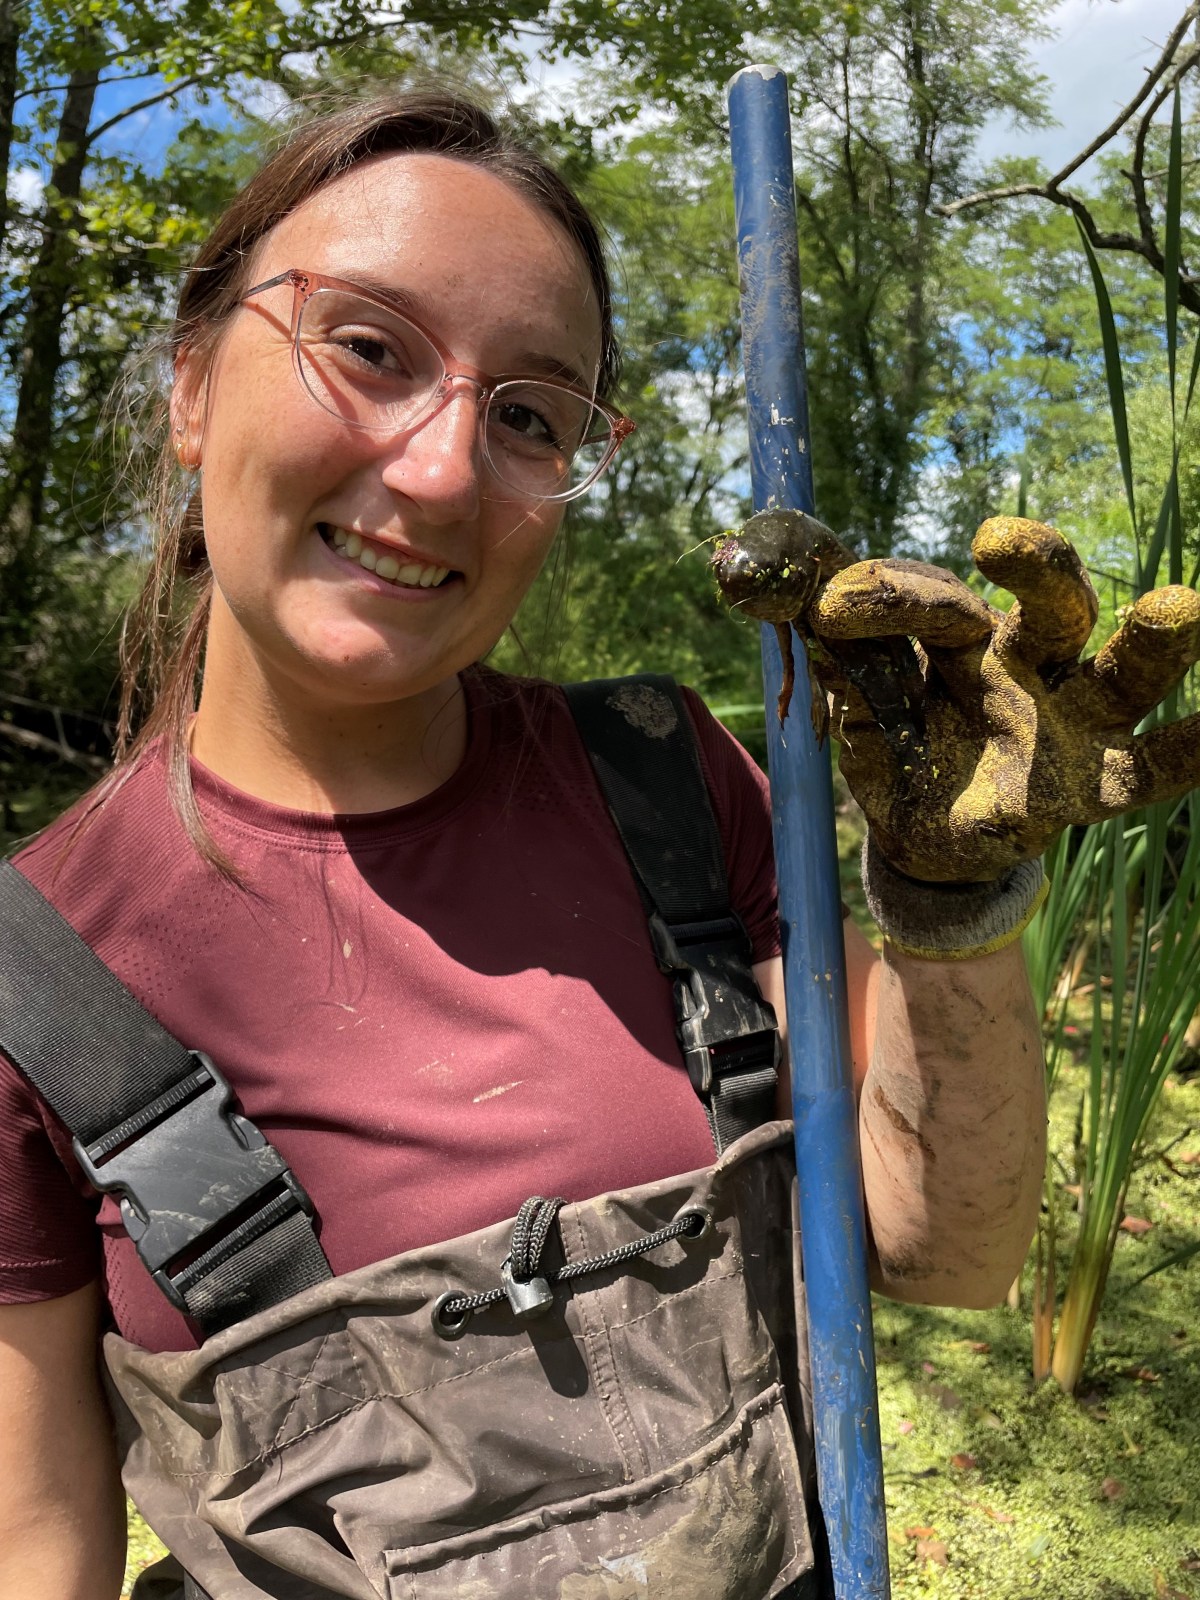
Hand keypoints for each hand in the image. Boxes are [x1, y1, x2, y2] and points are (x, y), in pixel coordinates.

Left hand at [808, 517, 1199, 881]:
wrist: (927, 842)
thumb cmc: (899, 758)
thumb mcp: (860, 718)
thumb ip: (843, 670)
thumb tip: (796, 602)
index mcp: (963, 641)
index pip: (939, 600)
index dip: (887, 595)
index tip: (830, 605)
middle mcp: (1028, 665)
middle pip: (1049, 603)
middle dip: (1035, 565)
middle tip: (997, 539)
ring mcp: (1071, 718)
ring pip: (1116, 670)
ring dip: (1149, 642)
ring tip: (1177, 606)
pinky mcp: (1097, 781)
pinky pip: (1152, 768)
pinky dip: (1193, 750)